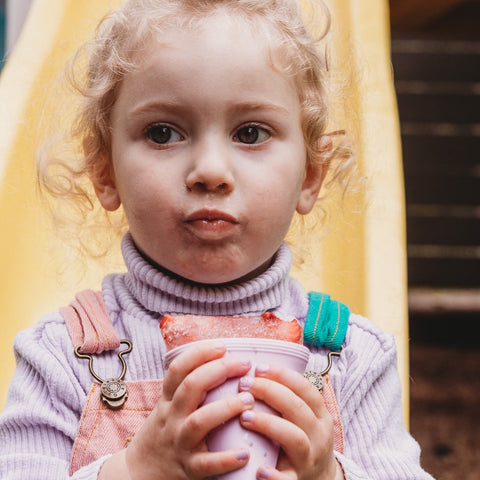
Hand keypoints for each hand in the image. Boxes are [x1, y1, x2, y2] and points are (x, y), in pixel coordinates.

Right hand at [101, 341, 253, 479]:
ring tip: (249, 400)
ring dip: (226, 408)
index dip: (199, 354)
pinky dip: (226, 459)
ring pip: (199, 421)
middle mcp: (172, 417)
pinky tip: (244, 454)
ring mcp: (179, 442)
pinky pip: (207, 464)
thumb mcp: (167, 406)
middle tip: (244, 365)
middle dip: (219, 371)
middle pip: (191, 387)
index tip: (222, 346)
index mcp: (168, 400)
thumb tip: (220, 360)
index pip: (178, 369)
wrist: (138, 474)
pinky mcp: (188, 469)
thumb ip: (187, 387)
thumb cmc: (162, 433)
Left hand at [238, 364, 343, 479]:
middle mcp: (318, 435)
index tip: (258, 368)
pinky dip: (274, 475)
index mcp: (320, 416)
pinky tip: (258, 469)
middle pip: (297, 408)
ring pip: (294, 438)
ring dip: (268, 424)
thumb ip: (289, 397)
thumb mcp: (306, 417)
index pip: (306, 389)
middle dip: (269, 392)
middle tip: (244, 385)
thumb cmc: (304, 441)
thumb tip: (258, 367)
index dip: (282, 375)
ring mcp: (309, 459)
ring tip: (244, 416)